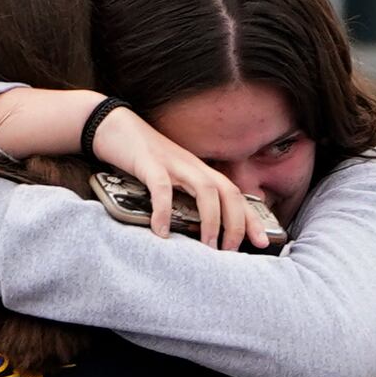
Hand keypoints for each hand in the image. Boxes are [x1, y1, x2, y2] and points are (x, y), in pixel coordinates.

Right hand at [0, 86, 275, 249]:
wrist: (113, 125)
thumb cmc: (143, 157)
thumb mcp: (171, 176)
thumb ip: (186, 195)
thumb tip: (199, 227)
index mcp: (200, 170)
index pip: (235, 194)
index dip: (251, 218)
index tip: (262, 242)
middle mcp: (193, 166)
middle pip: (228, 192)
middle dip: (236, 223)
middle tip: (232, 251)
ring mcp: (173, 163)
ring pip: (206, 189)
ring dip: (211, 219)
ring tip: (208, 246)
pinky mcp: (149, 163)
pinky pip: (162, 189)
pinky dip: (164, 211)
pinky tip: (161, 232)